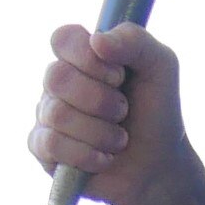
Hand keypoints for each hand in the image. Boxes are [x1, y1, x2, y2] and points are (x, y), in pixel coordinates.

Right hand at [28, 22, 195, 204]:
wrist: (159, 166)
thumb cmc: (157, 112)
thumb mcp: (161, 66)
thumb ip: (134, 40)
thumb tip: (97, 41)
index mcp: (82, 56)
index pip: (63, 39)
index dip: (89, 58)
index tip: (118, 75)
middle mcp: (60, 83)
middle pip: (56, 77)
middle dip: (100, 100)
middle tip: (123, 110)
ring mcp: (47, 115)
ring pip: (57, 114)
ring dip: (100, 132)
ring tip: (119, 139)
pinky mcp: (43, 149)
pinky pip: (51, 144)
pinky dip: (86, 154)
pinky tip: (103, 159)